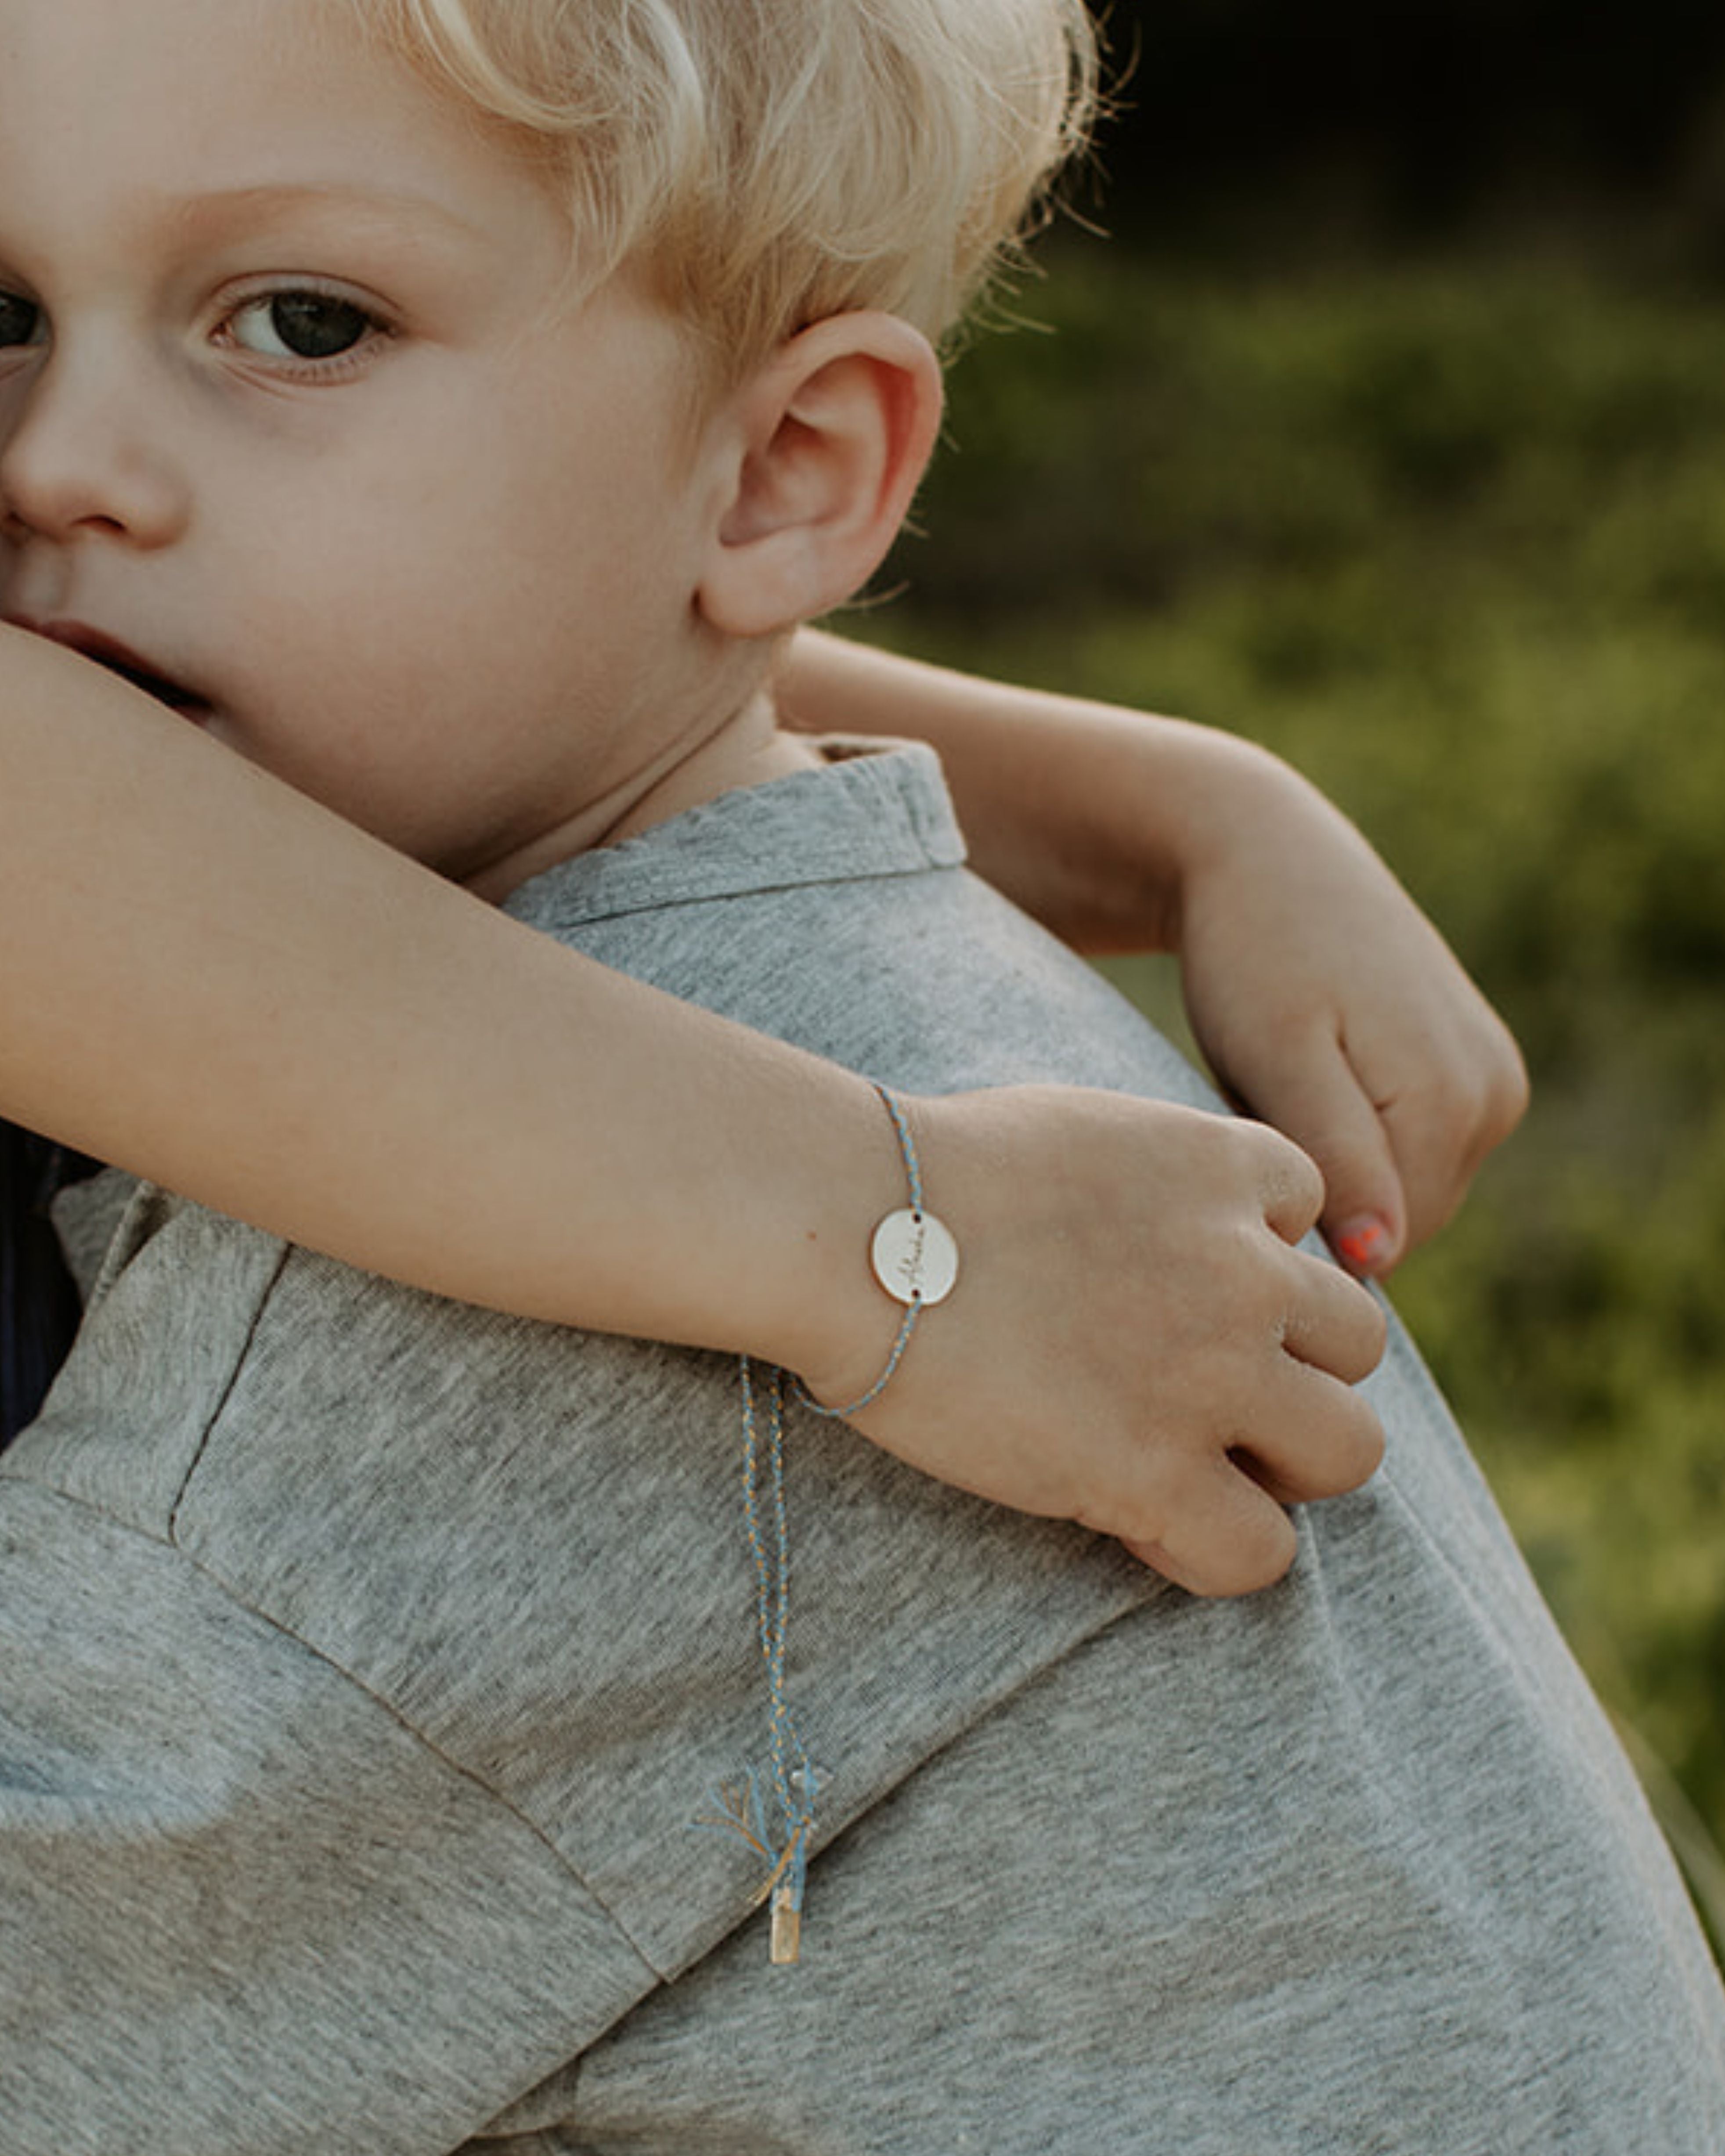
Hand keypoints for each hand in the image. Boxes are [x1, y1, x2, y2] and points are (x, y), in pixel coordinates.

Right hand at [800, 1086, 1386, 1596]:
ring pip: (1348, 1449)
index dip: (1257, 1263)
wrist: (858, 1231)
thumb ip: (1160, 1176)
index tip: (1181, 1290)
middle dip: (1295, 1370)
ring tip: (1200, 1465)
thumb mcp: (1083, 1130)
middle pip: (1357, 1342)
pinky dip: (1222, 1548)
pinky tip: (1148, 1521)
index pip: (1312, 1220)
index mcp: (1224, 1167)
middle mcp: (1246, 1271)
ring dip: (1286, 1462)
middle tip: (1206, 1393)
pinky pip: (1262, 1552)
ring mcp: (1212, 1376)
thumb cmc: (932, 1173)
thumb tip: (1166, 1229)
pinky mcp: (1156, 1474)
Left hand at [1172, 743, 1528, 1277]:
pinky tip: (1312, 1067)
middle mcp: (1495, 1097)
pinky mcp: (1474, 1066)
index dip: (1306, 1213)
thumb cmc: (1252, 957)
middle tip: (1259, 1099)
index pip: (1384, 1241)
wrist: (1264, 855)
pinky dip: (1353, 1128)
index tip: (1251, 1136)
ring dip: (1336, 1156)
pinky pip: (1408, 1146)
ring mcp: (1494, 1081)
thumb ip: (1336, 1157)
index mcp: (1455, 1101)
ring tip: (1284, 1077)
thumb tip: (1378, 1256)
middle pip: (1402, 1219)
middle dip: (1325, 1184)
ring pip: (1403, 1186)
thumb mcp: (1277, 1059)